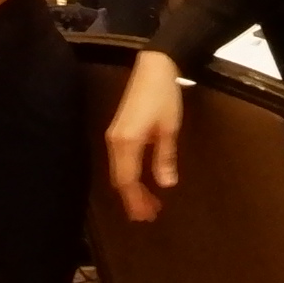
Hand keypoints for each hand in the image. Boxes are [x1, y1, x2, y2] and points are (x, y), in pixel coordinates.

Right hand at [104, 52, 184, 222]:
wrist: (154, 67)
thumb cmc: (164, 96)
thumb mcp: (169, 129)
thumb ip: (164, 158)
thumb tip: (165, 184)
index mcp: (127, 142)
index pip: (128, 181)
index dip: (137, 200)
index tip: (148, 215)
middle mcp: (115, 141)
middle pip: (120, 179)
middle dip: (133, 199)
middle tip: (148, 215)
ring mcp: (114, 136)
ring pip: (118, 172)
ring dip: (131, 189)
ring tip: (147, 203)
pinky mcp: (117, 131)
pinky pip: (119, 161)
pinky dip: (128, 175)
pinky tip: (139, 182)